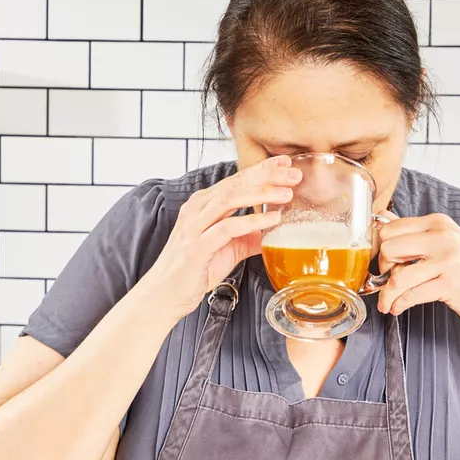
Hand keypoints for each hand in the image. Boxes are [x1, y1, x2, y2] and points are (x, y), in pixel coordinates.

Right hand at [138, 156, 299, 318]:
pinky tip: (272, 219)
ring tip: (286, 193)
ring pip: (230, 199)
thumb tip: (273, 232)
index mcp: (204, 205)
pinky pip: (228, 228)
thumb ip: (248, 238)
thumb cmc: (193, 270)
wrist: (165, 295)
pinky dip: (252, 221)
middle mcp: (197, 209)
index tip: (286, 164)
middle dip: (266, 176)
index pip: (237, 181)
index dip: (262, 170)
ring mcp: (195, 226)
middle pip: (235, 184)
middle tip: (293, 172)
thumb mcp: (228, 250)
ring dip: (261, 194)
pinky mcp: (197, 245)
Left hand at [375, 213, 459, 332]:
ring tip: (388, 302)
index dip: (380, 248)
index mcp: (439, 222)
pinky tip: (398, 309)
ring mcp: (446, 260)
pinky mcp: (448, 284)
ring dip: (387, 294)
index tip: (384, 263)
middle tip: (388, 281)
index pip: (391, 228)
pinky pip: (409, 295)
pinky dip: (398, 305)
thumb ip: (416, 233)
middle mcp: (442, 237)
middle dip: (382, 269)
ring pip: (397, 276)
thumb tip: (382, 219)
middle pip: (388, 247)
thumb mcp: (448, 243)